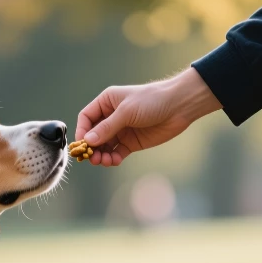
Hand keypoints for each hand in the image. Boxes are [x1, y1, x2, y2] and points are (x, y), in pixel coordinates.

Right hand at [75, 68, 221, 165]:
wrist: (179, 106)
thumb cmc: (152, 101)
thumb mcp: (126, 112)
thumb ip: (107, 127)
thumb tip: (88, 140)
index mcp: (107, 102)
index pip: (86, 118)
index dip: (82, 131)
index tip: (82, 144)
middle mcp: (111, 116)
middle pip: (93, 135)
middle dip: (92, 147)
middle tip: (92, 158)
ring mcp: (121, 130)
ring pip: (104, 146)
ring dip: (102, 155)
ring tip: (104, 161)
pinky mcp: (132, 142)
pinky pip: (117, 153)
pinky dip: (113, 158)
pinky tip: (114, 161)